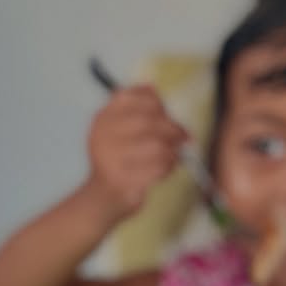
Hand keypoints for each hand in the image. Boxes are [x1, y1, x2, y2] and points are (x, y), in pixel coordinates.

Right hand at [86, 85, 187, 218]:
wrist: (103, 197)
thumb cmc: (120, 160)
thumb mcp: (120, 129)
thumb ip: (136, 108)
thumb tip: (152, 88)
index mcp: (102, 119)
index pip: (132, 97)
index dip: (157, 104)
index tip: (166, 115)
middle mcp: (102, 136)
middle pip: (149, 121)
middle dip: (172, 129)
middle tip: (182, 137)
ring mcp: (111, 160)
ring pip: (157, 146)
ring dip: (171, 151)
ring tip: (171, 156)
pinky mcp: (123, 181)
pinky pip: (158, 168)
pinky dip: (168, 168)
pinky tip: (165, 169)